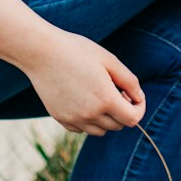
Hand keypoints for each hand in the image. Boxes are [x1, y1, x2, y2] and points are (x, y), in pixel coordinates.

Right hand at [20, 27, 145, 135]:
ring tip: (99, 94)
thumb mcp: (108, 59)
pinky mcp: (61, 119)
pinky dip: (88, 120)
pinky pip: (82, 129)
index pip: (132, 119)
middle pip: (118, 125)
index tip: (134, 96)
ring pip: (100, 130)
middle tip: (115, 89)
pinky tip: (83, 99)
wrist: (41, 52)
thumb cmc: (76, 50)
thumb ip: (129, 81)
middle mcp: (90, 115)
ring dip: (106, 117)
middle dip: (123, 110)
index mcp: (105, 99)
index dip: (138, 108)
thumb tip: (139, 97)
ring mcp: (74, 119)